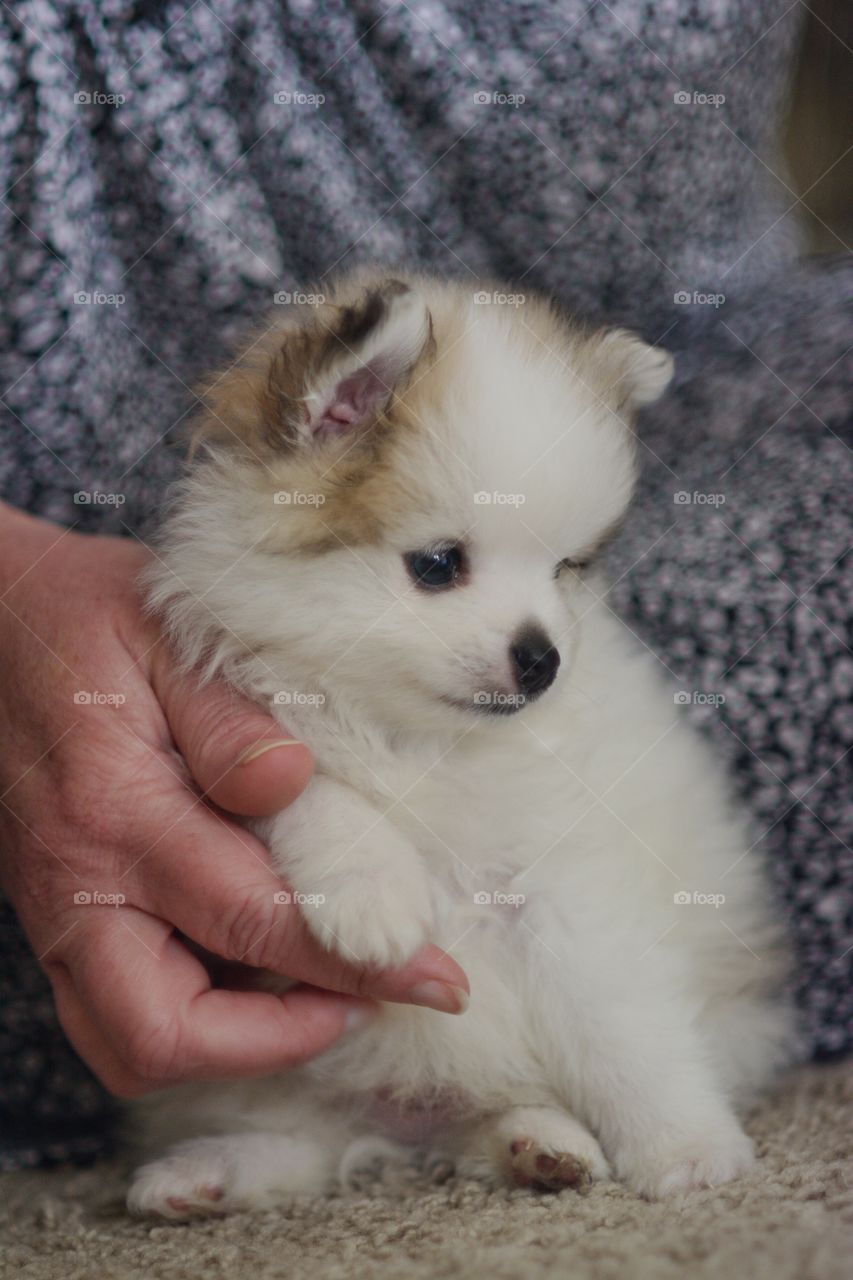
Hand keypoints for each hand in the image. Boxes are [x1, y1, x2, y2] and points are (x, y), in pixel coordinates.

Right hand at [0, 503, 467, 1096]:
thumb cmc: (84, 619)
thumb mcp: (163, 635)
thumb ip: (226, 716)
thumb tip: (291, 782)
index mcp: (116, 809)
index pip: (250, 919)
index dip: (353, 959)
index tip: (433, 977)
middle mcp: (80, 881)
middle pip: (164, 1033)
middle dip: (279, 1041)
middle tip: (367, 997)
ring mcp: (60, 910)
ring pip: (129, 1042)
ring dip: (232, 1044)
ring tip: (319, 992)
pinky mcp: (61, 914)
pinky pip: (116, 1009)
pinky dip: (197, 1017)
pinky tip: (259, 966)